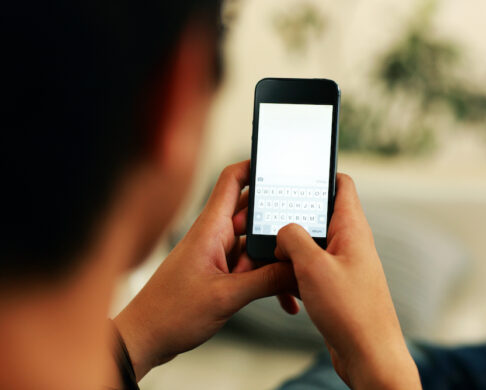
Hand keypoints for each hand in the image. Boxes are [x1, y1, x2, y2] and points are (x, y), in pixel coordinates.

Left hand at [115, 160, 296, 380]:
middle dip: (280, 224)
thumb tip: (297, 268)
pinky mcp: (220, 273)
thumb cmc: (171, 313)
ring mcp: (218, 254)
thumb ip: (266, 280)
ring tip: (299, 275)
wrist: (145, 338)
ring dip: (276, 260)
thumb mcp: (226, 296)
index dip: (255, 167)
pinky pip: (251, 268)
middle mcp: (215, 236)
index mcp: (211, 228)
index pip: (232, 180)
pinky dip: (268, 280)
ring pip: (255, 245)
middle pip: (253, 214)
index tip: (283, 168)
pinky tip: (285, 299)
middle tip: (307, 234)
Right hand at [275, 174, 421, 389]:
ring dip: (290, 246)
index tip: (295, 172)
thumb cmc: (350, 311)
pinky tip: (280, 277)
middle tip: (269, 215)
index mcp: (352, 228)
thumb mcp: (313, 266)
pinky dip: (294, 268)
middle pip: (319, 213)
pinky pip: (310, 266)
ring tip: (269, 250)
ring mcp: (343, 264)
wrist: (368, 355)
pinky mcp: (335, 284)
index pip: (341, 185)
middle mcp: (349, 242)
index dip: (319, 173)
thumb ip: (293, 238)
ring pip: (311, 242)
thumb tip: (283, 232)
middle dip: (293, 214)